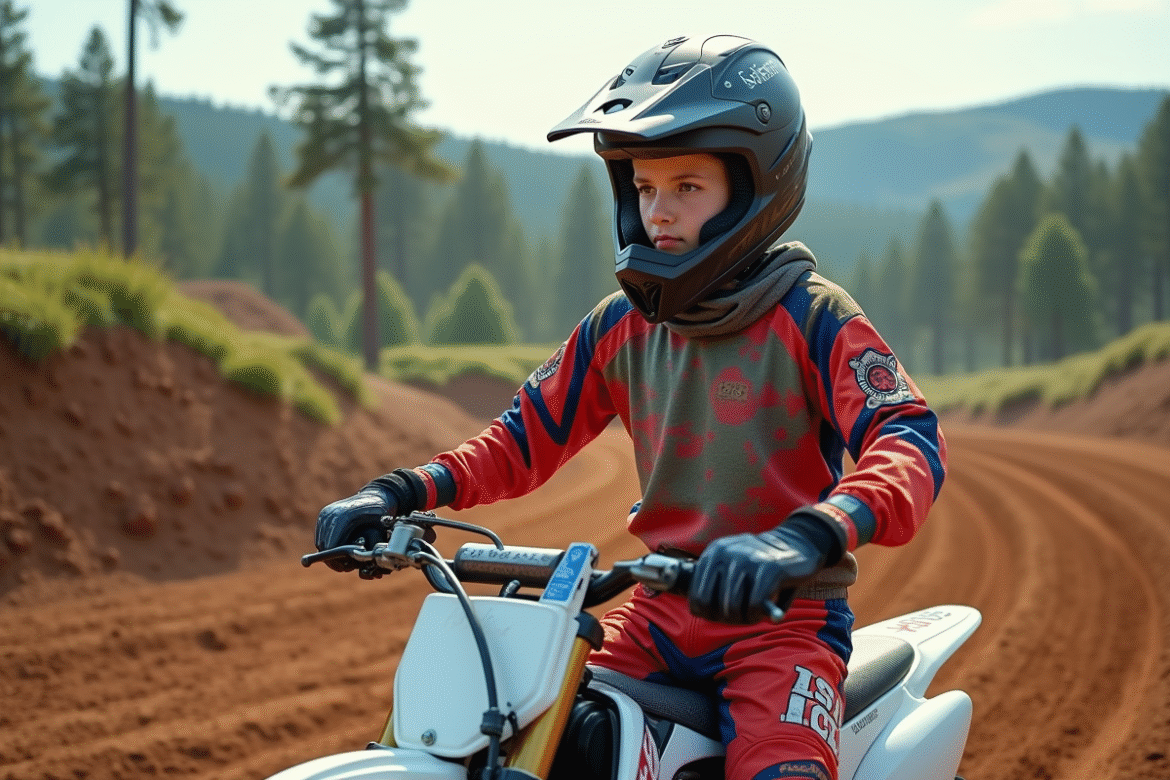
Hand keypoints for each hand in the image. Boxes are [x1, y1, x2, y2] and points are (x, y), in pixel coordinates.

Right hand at [314, 486, 396, 571]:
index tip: (346, 567)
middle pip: (323, 545)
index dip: (337, 559)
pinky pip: (321, 536)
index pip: (331, 546)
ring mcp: (326, 513)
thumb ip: (371, 541)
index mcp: (343, 517)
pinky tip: (340, 549)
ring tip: (343, 559)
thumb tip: (359, 558)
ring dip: (329, 552)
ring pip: (320, 542)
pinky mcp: (324, 515)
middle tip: (345, 567)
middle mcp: (331, 514)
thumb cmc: (380, 513)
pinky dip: (328, 545)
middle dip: (333, 558)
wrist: (376, 496)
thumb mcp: (380, 527)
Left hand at [689, 521, 830, 624]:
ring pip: (731, 607)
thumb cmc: (762, 566)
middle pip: (711, 605)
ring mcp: (747, 559)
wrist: (799, 545)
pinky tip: (765, 612)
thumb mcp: (733, 566)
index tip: (720, 616)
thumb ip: (714, 584)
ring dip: (743, 619)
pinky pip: (754, 605)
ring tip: (753, 614)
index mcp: (714, 552)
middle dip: (725, 618)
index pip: (696, 595)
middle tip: (740, 618)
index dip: (707, 613)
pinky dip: (757, 615)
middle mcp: (726, 552)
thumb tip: (698, 611)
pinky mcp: (769, 568)